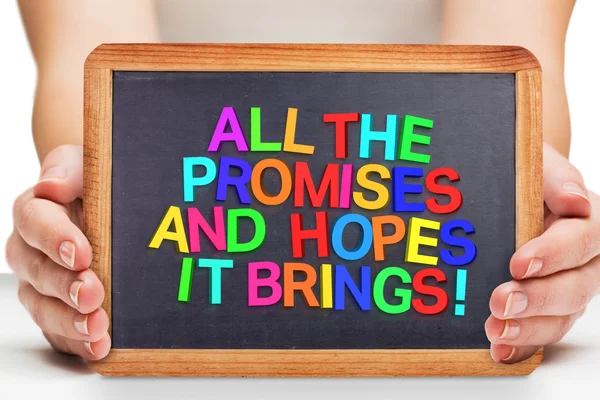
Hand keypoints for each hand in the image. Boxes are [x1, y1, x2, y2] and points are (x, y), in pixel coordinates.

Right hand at [5, 145, 109, 359]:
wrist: (107, 205)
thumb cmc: (94, 183)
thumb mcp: (85, 164)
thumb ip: (69, 171)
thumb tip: (51, 186)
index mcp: (34, 212)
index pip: (34, 222)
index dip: (55, 239)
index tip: (81, 253)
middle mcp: (31, 251)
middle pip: (38, 272)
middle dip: (65, 287)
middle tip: (93, 294)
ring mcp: (41, 284)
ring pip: (43, 307)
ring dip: (69, 321)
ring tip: (97, 328)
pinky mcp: (58, 309)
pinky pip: (59, 331)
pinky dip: (77, 342)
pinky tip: (99, 347)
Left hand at [486, 143, 598, 362]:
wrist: (516, 192)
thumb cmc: (529, 178)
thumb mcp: (539, 164)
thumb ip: (555, 178)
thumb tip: (575, 199)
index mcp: (589, 222)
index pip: (581, 240)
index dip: (554, 254)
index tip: (518, 262)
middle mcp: (586, 261)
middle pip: (575, 287)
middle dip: (537, 298)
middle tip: (501, 302)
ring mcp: (568, 288)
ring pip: (561, 317)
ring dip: (528, 329)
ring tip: (496, 330)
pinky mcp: (548, 309)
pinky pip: (542, 332)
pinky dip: (522, 345)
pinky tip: (500, 350)